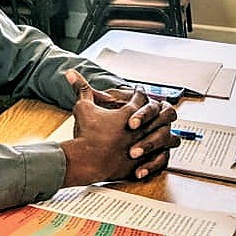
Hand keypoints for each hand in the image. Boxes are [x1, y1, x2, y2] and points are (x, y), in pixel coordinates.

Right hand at [60, 70, 179, 186]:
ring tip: (164, 133)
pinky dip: (159, 157)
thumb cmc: (85, 133)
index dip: (139, 93)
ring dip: (164, 135)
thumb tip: (71, 73)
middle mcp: (141, 129)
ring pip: (165, 138)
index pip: (140, 97)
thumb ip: (81, 88)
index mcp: (129, 113)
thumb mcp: (83, 107)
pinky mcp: (142, 163)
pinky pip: (159, 160)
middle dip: (158, 111)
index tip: (139, 91)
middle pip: (159, 114)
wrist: (86, 160)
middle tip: (158, 108)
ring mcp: (144, 147)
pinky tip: (158, 155)